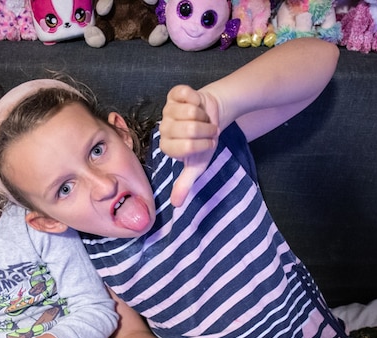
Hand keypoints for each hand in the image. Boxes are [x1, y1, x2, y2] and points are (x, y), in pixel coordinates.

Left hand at [160, 85, 221, 206]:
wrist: (212, 114)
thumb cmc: (204, 140)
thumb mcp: (197, 165)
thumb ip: (185, 183)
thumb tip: (176, 205)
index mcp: (167, 147)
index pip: (186, 147)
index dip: (203, 144)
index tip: (208, 144)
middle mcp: (163, 128)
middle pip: (190, 129)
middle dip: (206, 130)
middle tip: (207, 131)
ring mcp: (167, 109)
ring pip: (191, 112)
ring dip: (204, 115)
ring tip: (203, 118)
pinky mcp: (174, 94)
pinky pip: (188, 95)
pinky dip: (199, 100)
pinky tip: (197, 104)